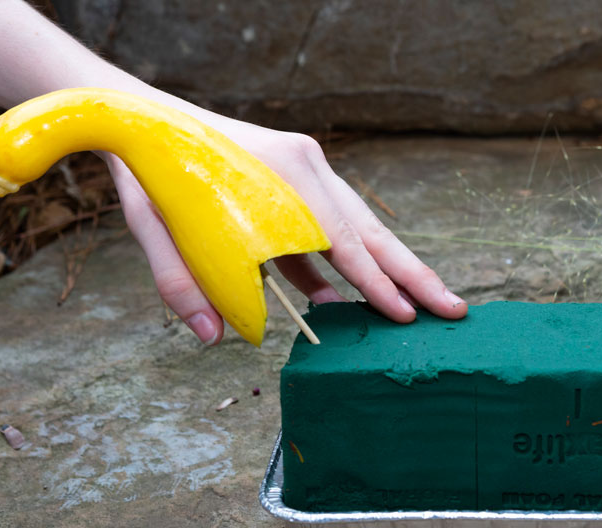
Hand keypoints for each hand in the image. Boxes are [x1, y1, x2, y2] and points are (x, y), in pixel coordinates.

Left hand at [105, 119, 466, 344]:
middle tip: (453, 310)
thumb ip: (183, 283)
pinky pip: (331, 231)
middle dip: (412, 275)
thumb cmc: (154, 171)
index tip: (405, 315)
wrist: (147, 115)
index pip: (342, 240)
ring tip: (423, 306)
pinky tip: (348, 302)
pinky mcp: (301, 182)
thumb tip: (217, 339)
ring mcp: (309, 171)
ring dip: (390, 271)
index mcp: (284, 173)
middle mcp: (309, 167)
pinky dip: (343, 266)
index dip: (373, 283)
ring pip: (361, 229)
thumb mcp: (154, 225)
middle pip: (371, 231)